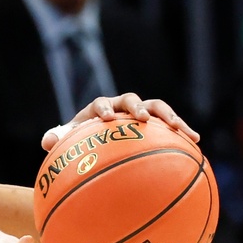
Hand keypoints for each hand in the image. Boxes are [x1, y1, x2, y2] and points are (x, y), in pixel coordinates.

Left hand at [42, 92, 198, 150]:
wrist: (99, 141)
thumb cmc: (82, 142)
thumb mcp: (69, 142)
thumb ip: (57, 139)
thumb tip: (46, 142)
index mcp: (99, 108)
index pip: (100, 103)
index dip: (103, 108)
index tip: (106, 119)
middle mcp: (121, 107)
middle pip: (131, 100)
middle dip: (137, 107)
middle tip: (142, 118)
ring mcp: (140, 113)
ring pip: (157, 108)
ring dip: (169, 116)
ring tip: (181, 129)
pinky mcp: (155, 124)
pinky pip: (170, 125)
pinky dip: (182, 130)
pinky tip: (196, 142)